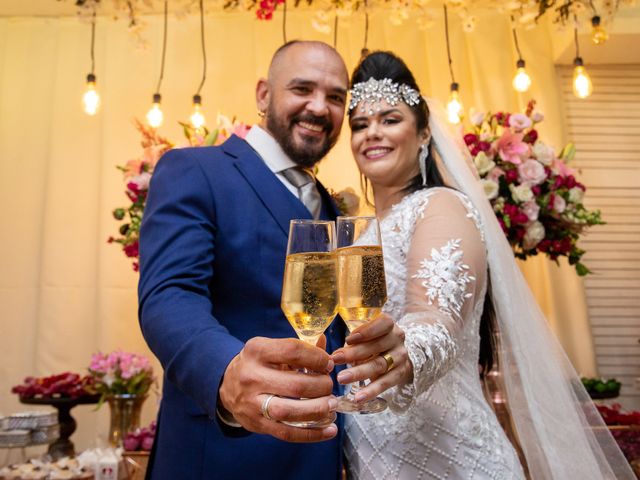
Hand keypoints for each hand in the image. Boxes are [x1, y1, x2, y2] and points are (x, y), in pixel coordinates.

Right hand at [218, 336, 337, 441]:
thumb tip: (324, 341)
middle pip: (296, 385)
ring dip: (318, 410)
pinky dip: (312, 434)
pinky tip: (329, 430)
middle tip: (329, 385)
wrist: (226, 383)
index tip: (328, 364)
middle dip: (321, 386)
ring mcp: (252, 403)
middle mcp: (252, 376)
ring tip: (331, 405)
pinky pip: (287, 433)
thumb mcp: (272, 349)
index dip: (317, 358)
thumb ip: (299, 347)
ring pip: (290, 411)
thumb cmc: (258, 363)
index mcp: (257, 351)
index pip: (293, 351)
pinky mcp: (256, 424)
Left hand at [331, 314, 411, 402]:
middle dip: (354, 354)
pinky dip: (371, 391)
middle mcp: (397, 339)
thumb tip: (334, 355)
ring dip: (359, 373)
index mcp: (389, 325)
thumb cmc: (373, 342)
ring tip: (341, 379)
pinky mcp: (399, 374)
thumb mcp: (365, 337)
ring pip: (379, 365)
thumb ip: (351, 343)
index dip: (367, 331)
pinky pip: (385, 384)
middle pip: (376, 346)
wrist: (395, 356)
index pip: (383, 324)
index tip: (348, 339)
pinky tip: (358, 398)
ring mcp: (400, 357)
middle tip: (335, 360)